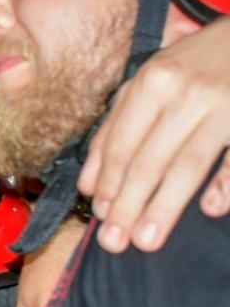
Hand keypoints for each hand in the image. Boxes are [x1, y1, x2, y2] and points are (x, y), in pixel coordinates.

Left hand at [81, 17, 229, 252]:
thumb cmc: (196, 63)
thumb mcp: (150, 81)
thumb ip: (116, 127)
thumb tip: (90, 184)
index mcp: (153, 82)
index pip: (121, 145)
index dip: (108, 185)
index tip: (100, 217)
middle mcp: (186, 93)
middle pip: (149, 161)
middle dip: (128, 206)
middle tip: (114, 243)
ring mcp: (224, 105)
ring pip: (188, 165)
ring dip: (164, 207)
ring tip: (146, 241)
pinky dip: (226, 184)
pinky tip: (212, 209)